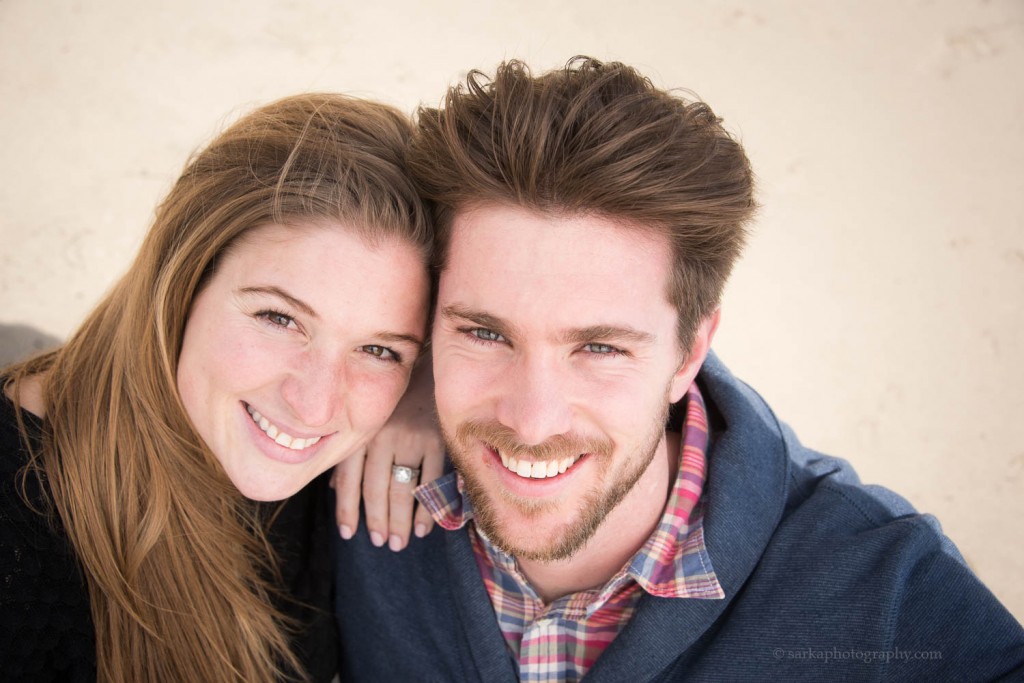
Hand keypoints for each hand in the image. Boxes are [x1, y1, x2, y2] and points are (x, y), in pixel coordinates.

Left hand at [331, 354, 442, 550]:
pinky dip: (428, 509)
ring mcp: (409, 438)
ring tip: (398, 542)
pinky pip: (430, 482)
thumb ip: (352, 450)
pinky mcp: (436, 439)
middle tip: (381, 544)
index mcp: (361, 431)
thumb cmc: (397, 395)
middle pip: (376, 489)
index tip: (349, 533)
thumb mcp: (368, 417)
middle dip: (377, 521)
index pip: (348, 478)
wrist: (431, 365)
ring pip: (401, 490)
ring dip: (399, 522)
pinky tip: (424, 528)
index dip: (347, 508)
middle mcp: (381, 436)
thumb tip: (334, 488)